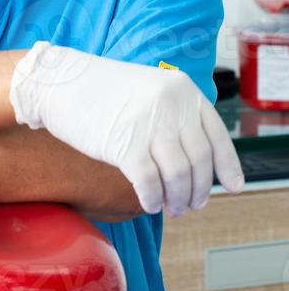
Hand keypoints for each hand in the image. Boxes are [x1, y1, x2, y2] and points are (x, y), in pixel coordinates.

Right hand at [9, 41, 243, 215]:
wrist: (58, 82)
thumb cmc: (97, 90)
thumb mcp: (147, 90)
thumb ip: (172, 115)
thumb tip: (193, 157)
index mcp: (182, 89)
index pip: (216, 134)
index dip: (227, 165)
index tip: (233, 187)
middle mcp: (172, 105)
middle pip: (199, 160)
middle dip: (199, 189)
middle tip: (192, 204)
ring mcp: (149, 125)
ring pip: (178, 175)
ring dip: (178, 198)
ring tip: (172, 208)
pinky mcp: (125, 145)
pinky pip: (150, 183)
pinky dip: (153, 198)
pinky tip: (150, 204)